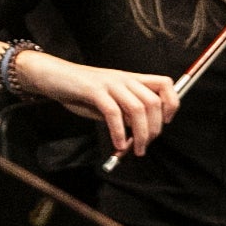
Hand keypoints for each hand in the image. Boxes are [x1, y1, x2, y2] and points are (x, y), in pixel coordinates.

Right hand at [18, 54, 177, 153]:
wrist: (54, 75)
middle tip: (146, 145)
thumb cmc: (80, 91)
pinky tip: (118, 144)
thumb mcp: (108, 102)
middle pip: (153, 102)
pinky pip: (113, 112)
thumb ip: (124, 115)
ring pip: (137, 108)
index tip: (165, 123)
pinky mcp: (94, 90)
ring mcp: (110, 83)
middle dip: (154, 129)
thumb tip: (137, 136)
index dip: (171, 104)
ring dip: (140, 134)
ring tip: (136, 149)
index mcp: (131, 79)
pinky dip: (118, 131)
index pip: (165, 84)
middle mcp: (124, 79)